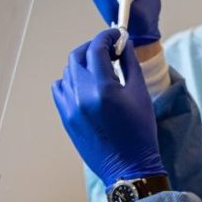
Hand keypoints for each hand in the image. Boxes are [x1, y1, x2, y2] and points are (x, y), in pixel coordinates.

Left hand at [52, 28, 164, 184]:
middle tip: (109, 49)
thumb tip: (123, 43)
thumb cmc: (140, 132)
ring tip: (100, 68)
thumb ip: (130, 64)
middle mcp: (81, 95)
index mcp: (103, 88)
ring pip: (68, 71)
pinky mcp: (65, 118)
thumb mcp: (141, 94)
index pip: (97, 49)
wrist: (128, 167)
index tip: (116, 34)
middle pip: (77, 56)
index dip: (107, 36)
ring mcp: (69, 107)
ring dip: (83, 63)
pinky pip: (60, 89)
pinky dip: (71, 81)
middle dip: (93, 47)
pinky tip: (86, 86)